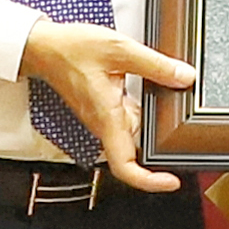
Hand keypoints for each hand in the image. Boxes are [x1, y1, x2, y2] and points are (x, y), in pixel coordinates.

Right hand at [23, 22, 196, 194]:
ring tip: (176, 108)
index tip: (171, 181)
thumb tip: (184, 77)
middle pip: (134, 153)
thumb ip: (155, 64)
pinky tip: (157, 89)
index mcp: (106, 118)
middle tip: (185, 143)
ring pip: (133, 133)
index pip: (124, 167)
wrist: (43, 47)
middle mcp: (103, 124)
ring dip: (154, 127)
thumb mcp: (119, 49)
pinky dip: (144, 111)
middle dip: (160, 150)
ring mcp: (102, 118)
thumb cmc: (69, 49)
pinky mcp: (102, 108)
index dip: (149, 181)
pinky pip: (127, 118)